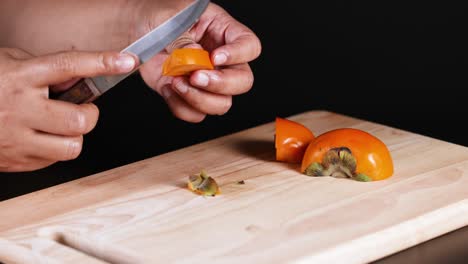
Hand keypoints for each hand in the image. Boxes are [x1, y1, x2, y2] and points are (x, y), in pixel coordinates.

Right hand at [0, 48, 136, 171]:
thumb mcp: (10, 63)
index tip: (127, 61)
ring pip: (72, 146)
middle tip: (79, 110)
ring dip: (73, 136)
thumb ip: (45, 69)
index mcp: (21, 76)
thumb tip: (83, 75)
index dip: (103, 63)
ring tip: (57, 126)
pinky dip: (54, 149)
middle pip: (80, 120)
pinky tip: (39, 137)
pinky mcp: (15, 160)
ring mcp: (16, 137)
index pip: (69, 66)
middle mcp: (19, 107)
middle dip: (89, 116)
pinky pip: (54, 160)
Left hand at [139, 3, 261, 121]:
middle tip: (196, 77)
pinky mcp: (190, 96)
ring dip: (198, 99)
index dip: (238, 55)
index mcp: (224, 32)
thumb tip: (194, 56)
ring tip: (176, 81)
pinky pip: (196, 114)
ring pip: (222, 104)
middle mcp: (222, 60)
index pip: (249, 45)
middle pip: (243, 81)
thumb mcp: (167, 18)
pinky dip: (180, 106)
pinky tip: (167, 86)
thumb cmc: (157, 18)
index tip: (215, 58)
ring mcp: (208, 81)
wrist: (137, 33)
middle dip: (220, 84)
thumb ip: (182, 38)